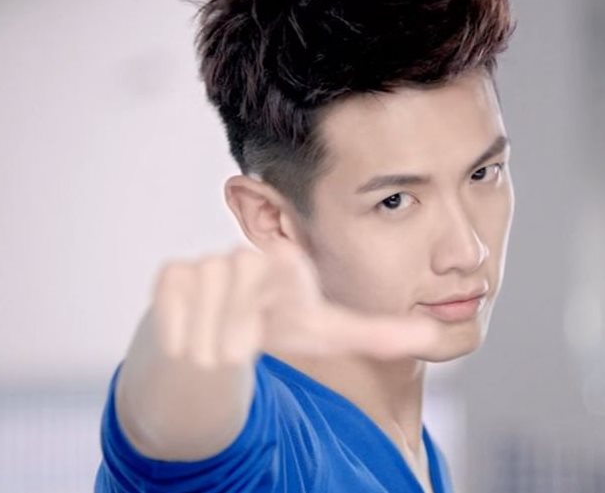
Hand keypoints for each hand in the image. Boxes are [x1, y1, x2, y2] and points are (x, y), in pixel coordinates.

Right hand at [147, 238, 439, 367]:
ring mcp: (206, 266)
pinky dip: (182, 331)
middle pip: (242, 276)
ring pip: (210, 297)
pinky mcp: (169, 277)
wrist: (214, 345)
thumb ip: (377, 335)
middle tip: (244, 339)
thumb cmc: (274, 333)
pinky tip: (191, 335)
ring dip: (215, 334)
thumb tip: (435, 333)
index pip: (286, 262)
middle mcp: (246, 258)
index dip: (284, 290)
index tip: (283, 307)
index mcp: (285, 265)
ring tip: (221, 338)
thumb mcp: (324, 334)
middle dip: (241, 324)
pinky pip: (175, 304)